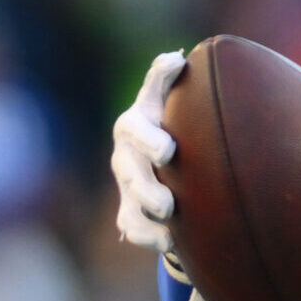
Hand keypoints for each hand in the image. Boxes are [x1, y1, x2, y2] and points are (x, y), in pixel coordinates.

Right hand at [111, 51, 185, 254]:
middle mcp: (126, 155)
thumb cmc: (173, 120)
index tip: (168, 151)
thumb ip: (164, 78)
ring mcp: (126, 186)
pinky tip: (168, 243)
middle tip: (168, 201)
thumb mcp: (167, 98)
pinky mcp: (130, 213)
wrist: (167, 160)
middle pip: (130, 172)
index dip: (148, 140)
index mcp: (136, 125)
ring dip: (148, 212)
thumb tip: (174, 57)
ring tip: (169, 219)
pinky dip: (148, 236)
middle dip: (147, 187)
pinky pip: (133, 228)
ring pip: (130, 203)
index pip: (135, 128)